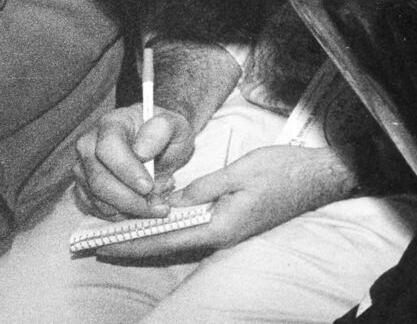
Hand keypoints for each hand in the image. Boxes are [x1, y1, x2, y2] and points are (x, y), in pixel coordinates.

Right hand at [73, 104, 193, 219]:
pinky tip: (142, 207)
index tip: (148, 186)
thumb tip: (142, 151)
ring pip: (97, 198)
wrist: (158, 145)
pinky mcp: (82, 188)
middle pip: (99, 179)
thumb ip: (162, 130)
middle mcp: (89, 144)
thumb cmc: (165, 133)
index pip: (108, 148)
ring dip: (129, 208)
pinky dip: (120, 213)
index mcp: (111, 123)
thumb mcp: (175, 125)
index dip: (127, 170)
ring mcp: (83, 168)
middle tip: (158, 205)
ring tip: (157, 202)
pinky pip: (95, 208)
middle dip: (130, 198)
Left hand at [93, 145, 358, 260]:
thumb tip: (174, 201)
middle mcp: (220, 236)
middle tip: (96, 242)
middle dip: (131, 245)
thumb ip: (204, 187)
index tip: (101, 243)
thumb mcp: (241, 171)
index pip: (166, 239)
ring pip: (178, 240)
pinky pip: (192, 231)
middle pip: (167, 245)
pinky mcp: (233, 224)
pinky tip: (156, 223)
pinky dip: (168, 229)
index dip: (131, 241)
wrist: (319, 177)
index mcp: (220, 226)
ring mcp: (228, 232)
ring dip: (147, 238)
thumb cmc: (284, 171)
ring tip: (116, 234)